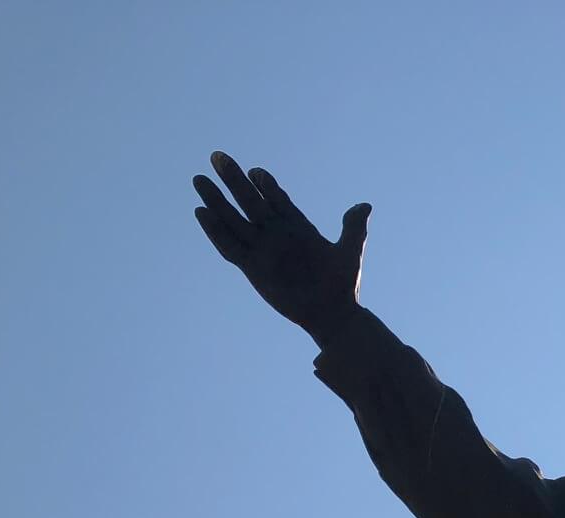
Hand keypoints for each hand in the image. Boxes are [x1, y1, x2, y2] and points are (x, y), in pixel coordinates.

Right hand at [193, 151, 370, 345]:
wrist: (332, 315)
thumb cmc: (342, 285)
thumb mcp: (349, 253)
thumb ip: (353, 229)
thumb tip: (364, 206)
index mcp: (297, 227)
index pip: (277, 198)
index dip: (266, 184)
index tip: (255, 171)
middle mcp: (276, 235)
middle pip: (250, 201)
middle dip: (233, 179)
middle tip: (217, 156)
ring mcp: (262, 250)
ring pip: (234, 219)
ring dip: (216, 200)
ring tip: (199, 179)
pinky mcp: (252, 268)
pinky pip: (230, 246)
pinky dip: (216, 231)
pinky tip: (202, 213)